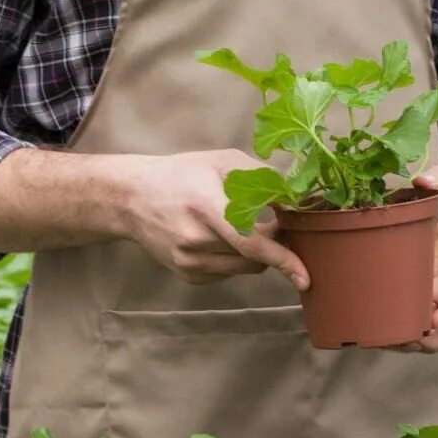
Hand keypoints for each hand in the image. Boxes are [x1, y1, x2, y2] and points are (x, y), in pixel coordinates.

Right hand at [115, 149, 308, 288]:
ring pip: (244, 268)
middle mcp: (195, 241)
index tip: (305, 275)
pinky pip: (228, 272)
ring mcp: (188, 262)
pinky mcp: (187, 274)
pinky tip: (225, 237)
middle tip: (279, 223)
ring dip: (258, 253)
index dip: (282, 259)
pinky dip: (238, 258)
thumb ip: (264, 179)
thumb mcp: (225, 162)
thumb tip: (298, 200)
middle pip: (253, 258)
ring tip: (251, 226)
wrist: (132, 198)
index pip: (251, 243)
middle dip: (276, 246)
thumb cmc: (184, 174)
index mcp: (206, 208)